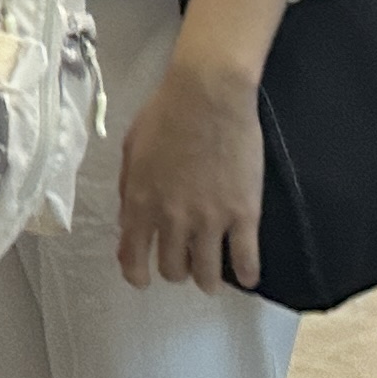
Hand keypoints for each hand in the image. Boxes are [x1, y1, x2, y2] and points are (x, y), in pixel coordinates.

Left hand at [114, 54, 266, 290]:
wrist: (208, 96)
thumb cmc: (165, 115)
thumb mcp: (131, 150)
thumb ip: (129, 189)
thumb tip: (129, 221)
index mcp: (141, 202)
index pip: (132, 256)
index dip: (136, 274)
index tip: (142, 280)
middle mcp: (173, 219)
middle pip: (173, 268)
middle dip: (175, 271)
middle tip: (184, 265)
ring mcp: (210, 220)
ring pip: (207, 272)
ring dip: (207, 281)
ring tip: (211, 281)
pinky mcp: (243, 214)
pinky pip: (246, 259)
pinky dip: (246, 274)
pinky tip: (247, 278)